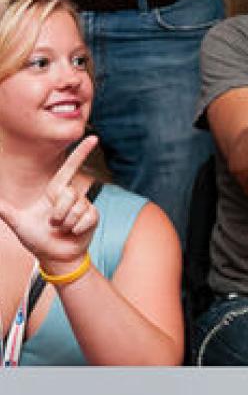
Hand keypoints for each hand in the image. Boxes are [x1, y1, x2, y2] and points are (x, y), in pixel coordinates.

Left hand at [0, 137, 100, 269]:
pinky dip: (76, 229)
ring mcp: (84, 206)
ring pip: (77, 208)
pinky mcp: (93, 217)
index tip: (92, 137)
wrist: (54, 257)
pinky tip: (73, 233)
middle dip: (57, 214)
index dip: (81, 152)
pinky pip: (86, 218)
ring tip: (62, 230)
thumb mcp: (18, 222)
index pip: (69, 168)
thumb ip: (4, 209)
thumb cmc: (37, 239)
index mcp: (55, 192)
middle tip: (52, 225)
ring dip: (65, 224)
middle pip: (69, 194)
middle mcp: (71, 196)